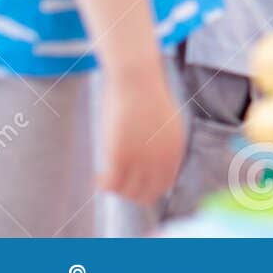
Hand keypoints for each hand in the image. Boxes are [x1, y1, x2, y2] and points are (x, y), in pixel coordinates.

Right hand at [97, 65, 184, 205]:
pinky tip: (97, 178)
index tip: (131, 184)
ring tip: (104, 178)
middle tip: (115, 183)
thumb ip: (162, 144)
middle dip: (129, 193)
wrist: (138, 79)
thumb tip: (152, 162)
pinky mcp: (121, 154)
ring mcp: (142, 158)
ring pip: (127, 192)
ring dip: (115, 189)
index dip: (146, 189)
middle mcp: (162, 158)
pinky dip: (103, 185)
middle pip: (146, 194)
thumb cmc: (147, 96)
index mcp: (175, 150)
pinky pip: (111, 184)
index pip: (163, 185)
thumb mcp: (164, 123)